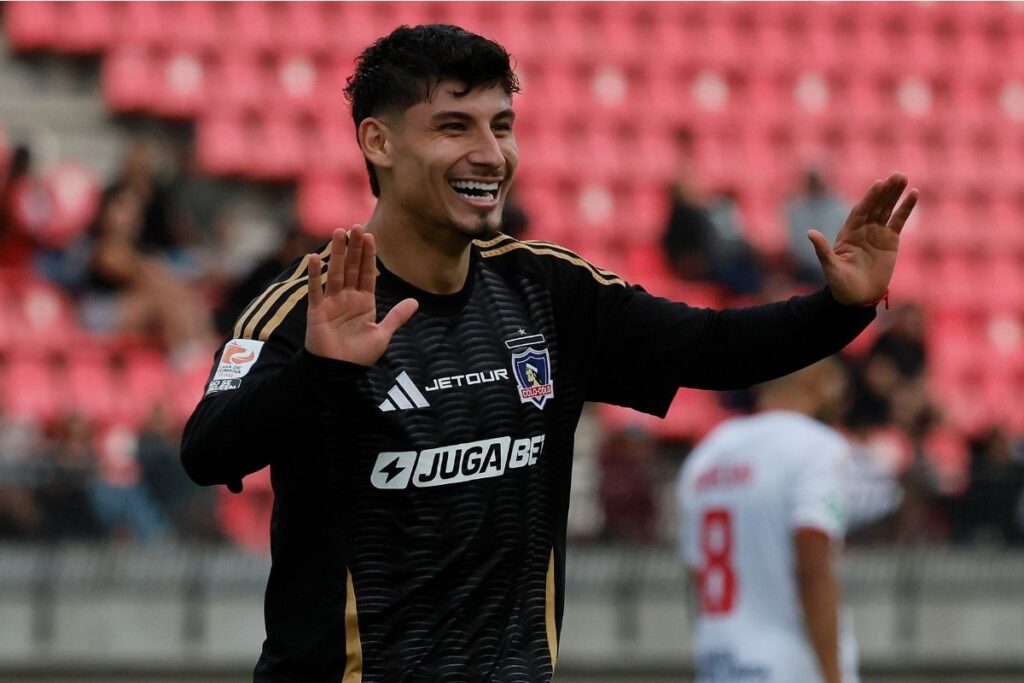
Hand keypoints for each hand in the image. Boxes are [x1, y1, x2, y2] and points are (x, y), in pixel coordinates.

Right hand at [305, 226, 417, 365]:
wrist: (339, 371)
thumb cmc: (359, 355)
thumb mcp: (382, 334)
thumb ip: (396, 316)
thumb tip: (415, 301)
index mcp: (364, 301)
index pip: (367, 273)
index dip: (368, 254)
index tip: (369, 235)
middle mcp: (348, 298)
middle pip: (352, 267)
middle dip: (354, 247)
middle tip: (355, 225)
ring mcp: (332, 302)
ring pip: (335, 272)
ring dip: (337, 253)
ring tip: (338, 232)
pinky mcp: (317, 311)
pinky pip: (316, 290)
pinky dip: (315, 274)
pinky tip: (315, 257)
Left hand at [807, 172, 917, 305]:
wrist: (857, 298)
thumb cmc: (840, 284)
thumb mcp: (830, 267)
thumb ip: (823, 250)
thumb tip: (810, 233)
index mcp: (848, 233)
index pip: (861, 211)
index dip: (870, 198)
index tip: (879, 183)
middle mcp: (863, 229)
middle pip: (876, 206)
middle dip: (886, 191)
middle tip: (897, 174)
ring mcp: (877, 233)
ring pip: (887, 209)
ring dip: (896, 194)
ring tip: (903, 177)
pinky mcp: (891, 241)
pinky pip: (899, 221)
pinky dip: (906, 208)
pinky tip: (913, 194)